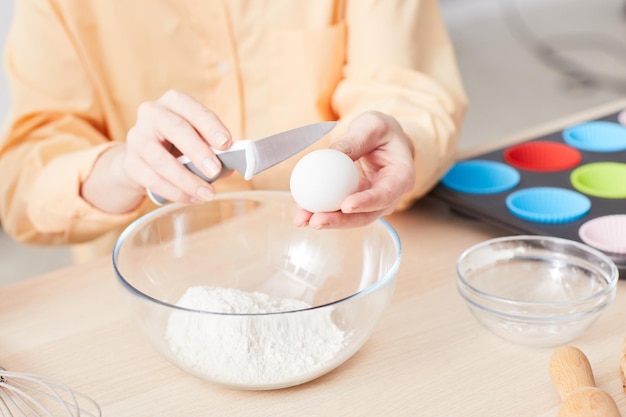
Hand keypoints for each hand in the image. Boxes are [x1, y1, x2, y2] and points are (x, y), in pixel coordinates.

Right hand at [82, 90, 231, 212]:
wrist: (144, 158)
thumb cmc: (179, 144)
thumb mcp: (197, 139)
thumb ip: (214, 149)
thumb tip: (233, 165)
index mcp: (174, 102)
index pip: (193, 109)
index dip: (210, 126)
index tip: (227, 143)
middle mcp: (152, 113)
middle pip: (175, 129)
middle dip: (198, 151)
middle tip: (215, 171)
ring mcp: (137, 137)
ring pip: (160, 159)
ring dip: (186, 179)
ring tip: (207, 193)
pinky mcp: (130, 162)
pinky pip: (152, 179)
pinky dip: (175, 192)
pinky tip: (192, 198)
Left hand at [293, 111, 415, 228]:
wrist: (383, 140)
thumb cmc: (382, 130)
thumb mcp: (373, 125)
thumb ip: (356, 139)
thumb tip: (334, 153)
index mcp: (401, 178)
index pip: (384, 195)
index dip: (366, 203)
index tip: (346, 205)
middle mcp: (388, 196)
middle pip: (365, 215)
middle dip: (340, 221)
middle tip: (316, 220)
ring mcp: (371, 203)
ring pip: (349, 217)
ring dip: (325, 220)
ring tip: (302, 220)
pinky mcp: (354, 202)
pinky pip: (337, 209)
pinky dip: (319, 211)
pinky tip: (301, 213)